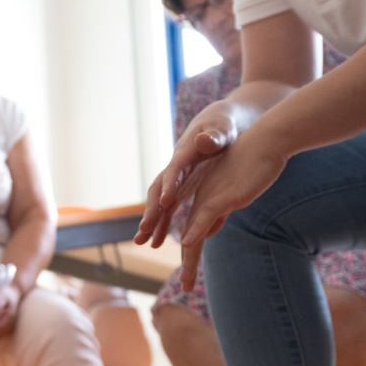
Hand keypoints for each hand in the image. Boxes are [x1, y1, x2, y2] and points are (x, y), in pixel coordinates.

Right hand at [135, 106, 235, 247]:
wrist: (218, 122)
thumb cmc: (223, 125)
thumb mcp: (223, 128)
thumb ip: (216, 136)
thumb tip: (204, 140)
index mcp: (186, 153)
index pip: (175, 170)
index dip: (170, 185)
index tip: (167, 203)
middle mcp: (176, 167)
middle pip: (159, 188)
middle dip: (152, 209)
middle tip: (143, 230)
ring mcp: (177, 177)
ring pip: (160, 201)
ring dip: (152, 221)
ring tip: (142, 242)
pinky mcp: (181, 185)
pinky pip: (169, 206)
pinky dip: (163, 222)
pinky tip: (158, 240)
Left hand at [174, 124, 293, 286]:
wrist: (265, 143)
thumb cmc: (255, 165)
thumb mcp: (236, 194)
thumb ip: (220, 213)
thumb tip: (210, 233)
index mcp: (205, 201)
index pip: (194, 232)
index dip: (190, 255)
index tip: (189, 275)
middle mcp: (203, 201)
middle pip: (191, 237)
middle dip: (188, 264)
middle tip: (186, 286)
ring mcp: (211, 198)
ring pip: (194, 233)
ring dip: (190, 260)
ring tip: (187, 281)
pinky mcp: (222, 195)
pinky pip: (205, 216)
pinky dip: (196, 231)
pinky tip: (188, 244)